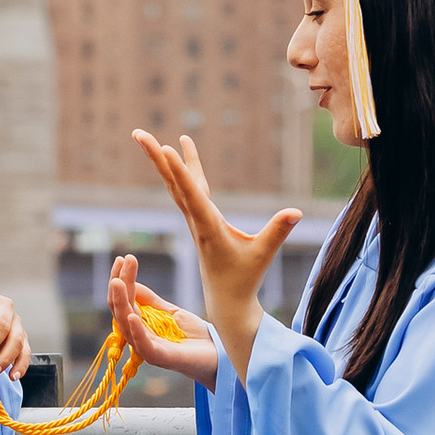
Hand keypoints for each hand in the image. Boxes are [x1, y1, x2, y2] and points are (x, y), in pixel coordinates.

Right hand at [108, 252, 219, 388]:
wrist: (218, 355)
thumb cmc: (195, 337)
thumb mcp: (171, 312)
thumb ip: (150, 301)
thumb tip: (130, 283)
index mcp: (140, 326)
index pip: (124, 300)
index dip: (122, 279)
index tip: (125, 258)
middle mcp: (139, 337)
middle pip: (120, 309)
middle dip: (119, 284)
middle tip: (123, 261)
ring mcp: (148, 348)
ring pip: (126, 324)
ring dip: (121, 302)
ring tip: (118, 282)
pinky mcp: (162, 358)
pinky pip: (144, 345)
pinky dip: (136, 330)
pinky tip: (132, 314)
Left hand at [130, 130, 298, 379]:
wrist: (226, 301)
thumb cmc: (244, 279)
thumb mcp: (263, 255)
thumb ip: (278, 231)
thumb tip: (297, 211)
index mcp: (209, 227)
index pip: (192, 194)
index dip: (179, 171)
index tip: (164, 148)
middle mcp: (197, 220)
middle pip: (174, 183)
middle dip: (156, 158)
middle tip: (138, 134)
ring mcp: (196, 220)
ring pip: (176, 185)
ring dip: (163, 162)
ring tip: (147, 138)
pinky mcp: (200, 221)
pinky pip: (186, 189)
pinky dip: (180, 170)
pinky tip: (176, 154)